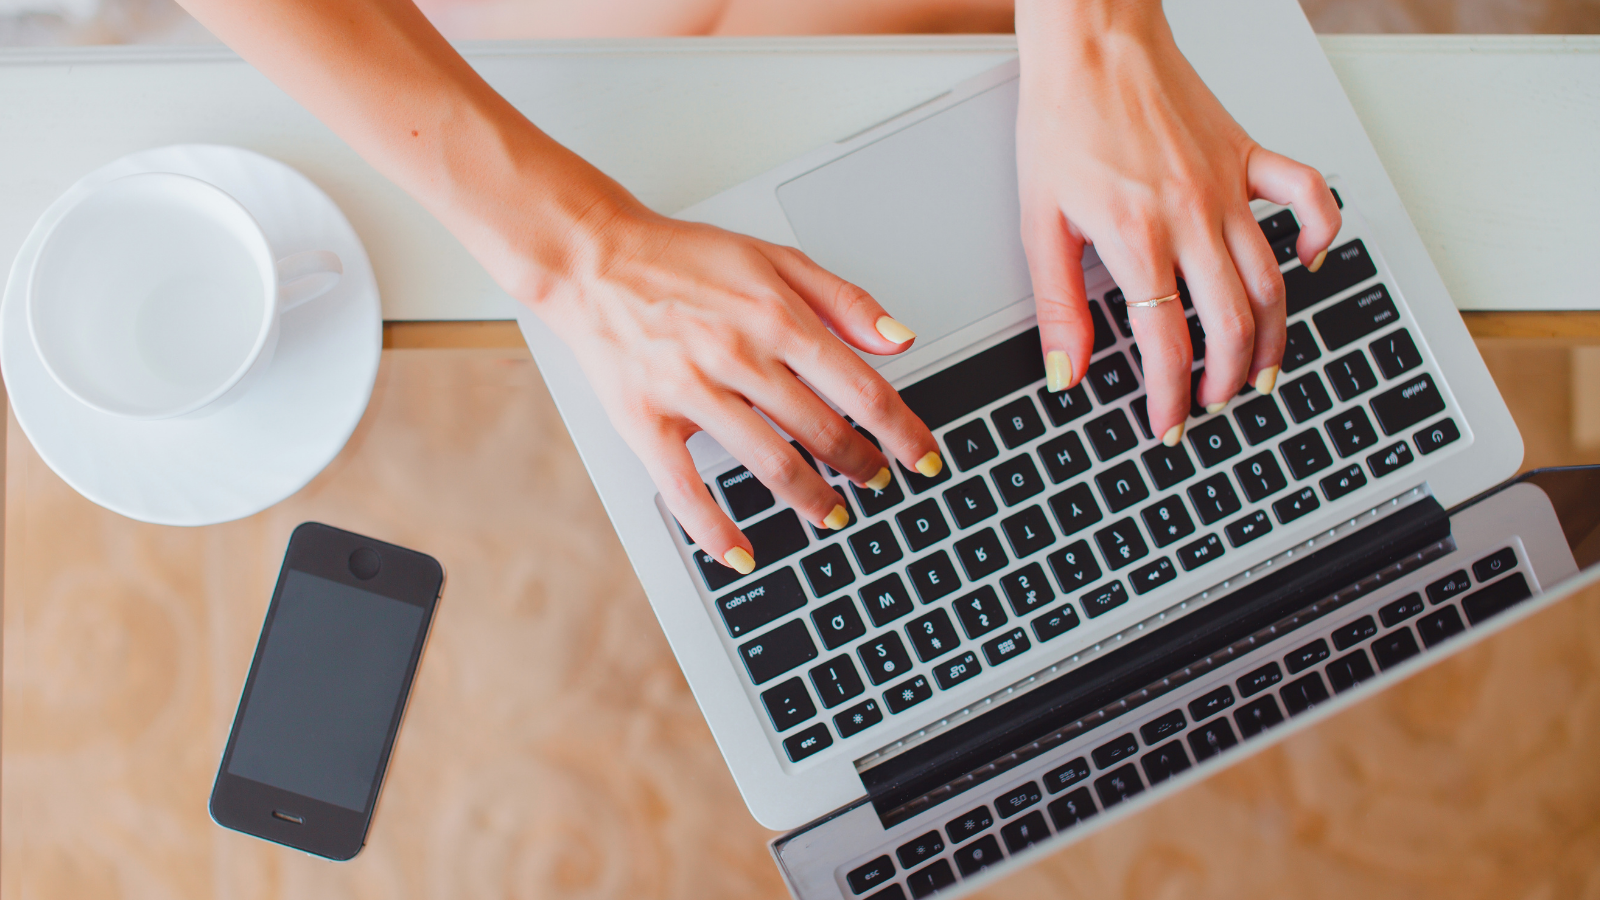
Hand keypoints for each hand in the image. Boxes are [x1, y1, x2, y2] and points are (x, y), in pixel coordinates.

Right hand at [525, 198, 942, 572]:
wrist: (594, 259)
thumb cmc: (683, 259)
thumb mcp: (774, 258)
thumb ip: (843, 300)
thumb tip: (899, 341)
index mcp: (776, 316)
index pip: (861, 389)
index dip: (902, 431)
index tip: (924, 458)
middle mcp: (738, 354)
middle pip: (823, 431)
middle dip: (862, 467)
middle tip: (879, 483)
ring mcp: (690, 391)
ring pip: (769, 463)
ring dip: (812, 499)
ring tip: (833, 514)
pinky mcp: (644, 421)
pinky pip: (686, 489)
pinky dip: (717, 529)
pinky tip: (742, 554)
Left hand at [1015, 0, 1340, 443]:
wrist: (1092, 43)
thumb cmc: (1062, 120)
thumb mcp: (1039, 223)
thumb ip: (1058, 304)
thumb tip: (1064, 369)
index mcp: (1138, 237)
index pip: (1166, 342)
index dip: (1169, 396)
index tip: (1167, 424)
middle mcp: (1193, 216)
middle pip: (1233, 321)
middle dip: (1227, 379)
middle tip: (1214, 404)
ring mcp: (1230, 187)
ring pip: (1272, 279)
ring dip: (1272, 336)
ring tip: (1261, 372)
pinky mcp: (1249, 155)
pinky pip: (1310, 196)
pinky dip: (1321, 235)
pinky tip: (1308, 266)